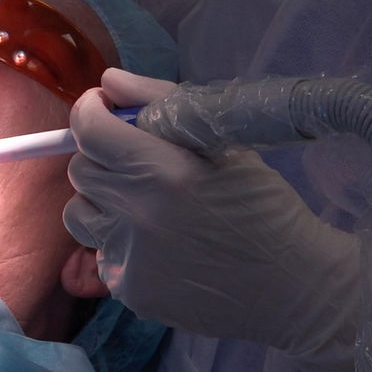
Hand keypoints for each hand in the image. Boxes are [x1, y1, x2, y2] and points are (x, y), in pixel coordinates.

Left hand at [63, 68, 371, 365]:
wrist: (293, 288)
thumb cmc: (264, 206)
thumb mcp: (224, 143)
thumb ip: (159, 102)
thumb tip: (110, 80)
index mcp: (160, 169)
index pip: (89, 128)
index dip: (91, 111)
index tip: (106, 109)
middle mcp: (135, 214)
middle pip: (80, 168)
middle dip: (101, 154)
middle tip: (136, 159)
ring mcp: (127, 257)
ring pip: (78, 212)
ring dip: (102, 200)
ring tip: (142, 203)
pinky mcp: (128, 290)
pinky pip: (101, 252)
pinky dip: (120, 241)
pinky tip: (159, 243)